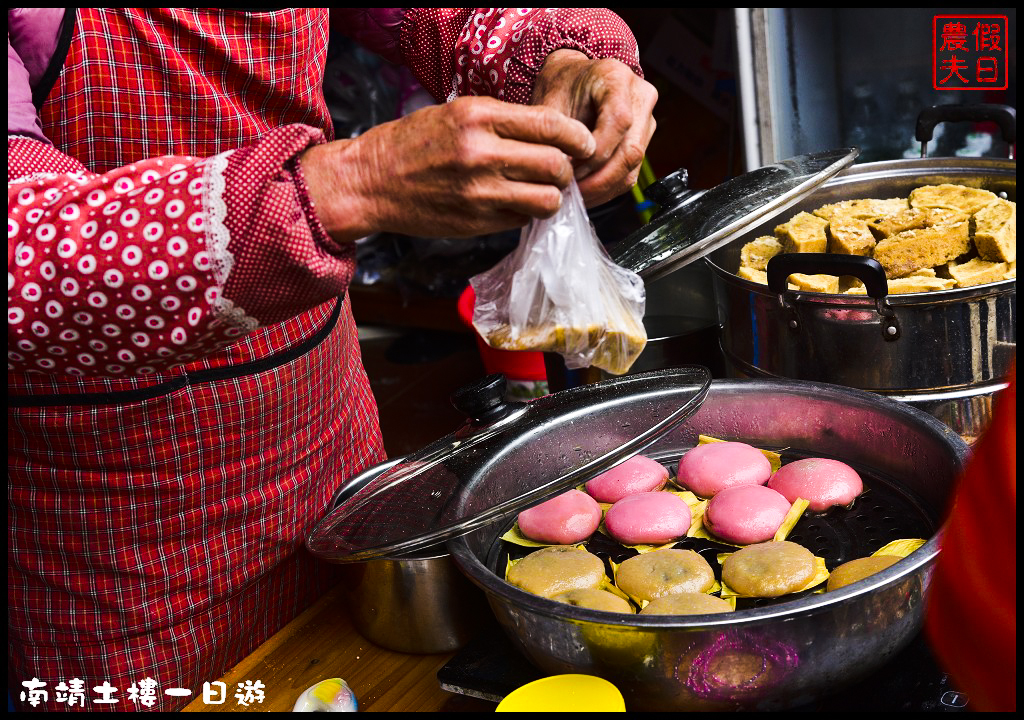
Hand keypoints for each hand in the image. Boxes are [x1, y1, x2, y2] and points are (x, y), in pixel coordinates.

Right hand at [301, 96, 595, 241]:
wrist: (371, 181)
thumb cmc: (415, 142)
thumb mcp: (459, 113)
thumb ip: (506, 121)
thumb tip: (556, 135)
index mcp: (480, 117)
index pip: (552, 125)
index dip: (578, 138)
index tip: (584, 144)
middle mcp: (482, 154)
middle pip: (557, 166)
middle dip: (568, 170)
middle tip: (560, 171)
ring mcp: (479, 193)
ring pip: (547, 200)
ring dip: (551, 197)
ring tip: (539, 190)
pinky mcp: (476, 223)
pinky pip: (522, 220)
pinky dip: (525, 213)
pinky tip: (511, 204)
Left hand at [530, 49, 657, 207]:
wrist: (573, 79)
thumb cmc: (561, 86)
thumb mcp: (551, 102)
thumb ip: (558, 135)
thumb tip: (561, 172)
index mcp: (617, 78)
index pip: (619, 121)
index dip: (596, 153)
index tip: (571, 168)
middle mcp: (640, 97)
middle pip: (630, 151)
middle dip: (599, 179)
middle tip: (571, 191)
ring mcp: (646, 121)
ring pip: (632, 168)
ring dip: (602, 188)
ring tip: (575, 195)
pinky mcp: (642, 142)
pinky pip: (630, 174)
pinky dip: (607, 188)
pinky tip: (586, 192)